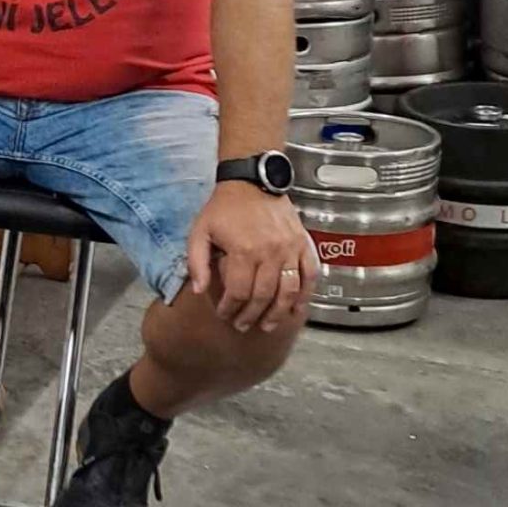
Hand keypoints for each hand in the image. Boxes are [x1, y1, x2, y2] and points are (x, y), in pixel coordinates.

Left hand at [187, 182, 317, 332]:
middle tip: (243, 325)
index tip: (224, 315)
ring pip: (288, 291)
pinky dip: (305, 294)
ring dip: (278, 313)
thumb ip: (197, 263)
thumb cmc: (224, 207)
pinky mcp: (303, 244)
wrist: (253, 181)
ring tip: (268, 325)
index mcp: (243, 250)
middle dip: (251, 315)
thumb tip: (199, 291)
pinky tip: (297, 308)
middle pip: (263, 296)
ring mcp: (290, 249)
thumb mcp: (200, 231)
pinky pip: (310, 275)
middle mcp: (270, 252)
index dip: (230, 308)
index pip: (238, 291)